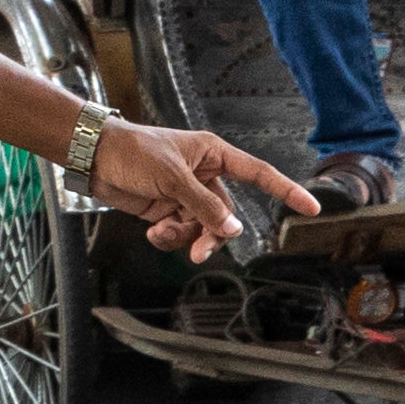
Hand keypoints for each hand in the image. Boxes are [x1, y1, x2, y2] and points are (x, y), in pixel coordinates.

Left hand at [86, 118, 322, 265]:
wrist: (93, 158)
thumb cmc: (132, 151)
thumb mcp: (172, 178)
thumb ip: (204, 205)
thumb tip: (232, 230)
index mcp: (213, 155)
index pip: (259, 174)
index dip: (286, 191)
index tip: (311, 207)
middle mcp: (204, 175)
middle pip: (225, 215)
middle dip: (211, 234)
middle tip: (198, 251)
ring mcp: (185, 194)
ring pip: (202, 228)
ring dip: (186, 237)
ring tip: (164, 234)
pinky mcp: (167, 209)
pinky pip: (181, 232)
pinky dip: (169, 237)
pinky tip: (153, 232)